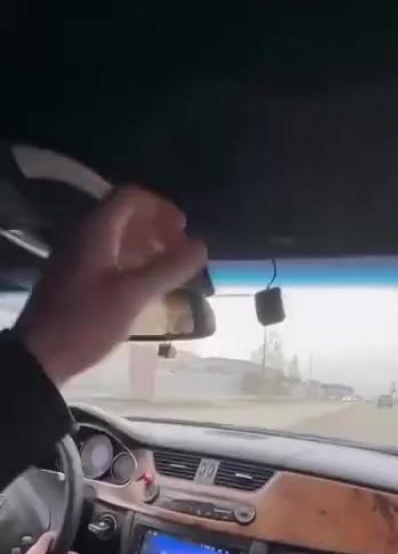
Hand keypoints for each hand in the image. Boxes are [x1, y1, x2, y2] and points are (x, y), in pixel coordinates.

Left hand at [14, 186, 206, 384]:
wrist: (40, 356)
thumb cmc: (87, 321)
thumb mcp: (134, 295)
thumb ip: (169, 268)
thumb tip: (202, 244)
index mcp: (95, 231)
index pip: (131, 197)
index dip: (161, 208)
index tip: (184, 230)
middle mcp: (83, 236)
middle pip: (124, 216)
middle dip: (156, 228)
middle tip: (181, 251)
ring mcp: (76, 258)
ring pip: (116, 239)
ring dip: (146, 247)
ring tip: (170, 270)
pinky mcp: (74, 280)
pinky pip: (107, 259)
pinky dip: (131, 263)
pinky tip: (146, 286)